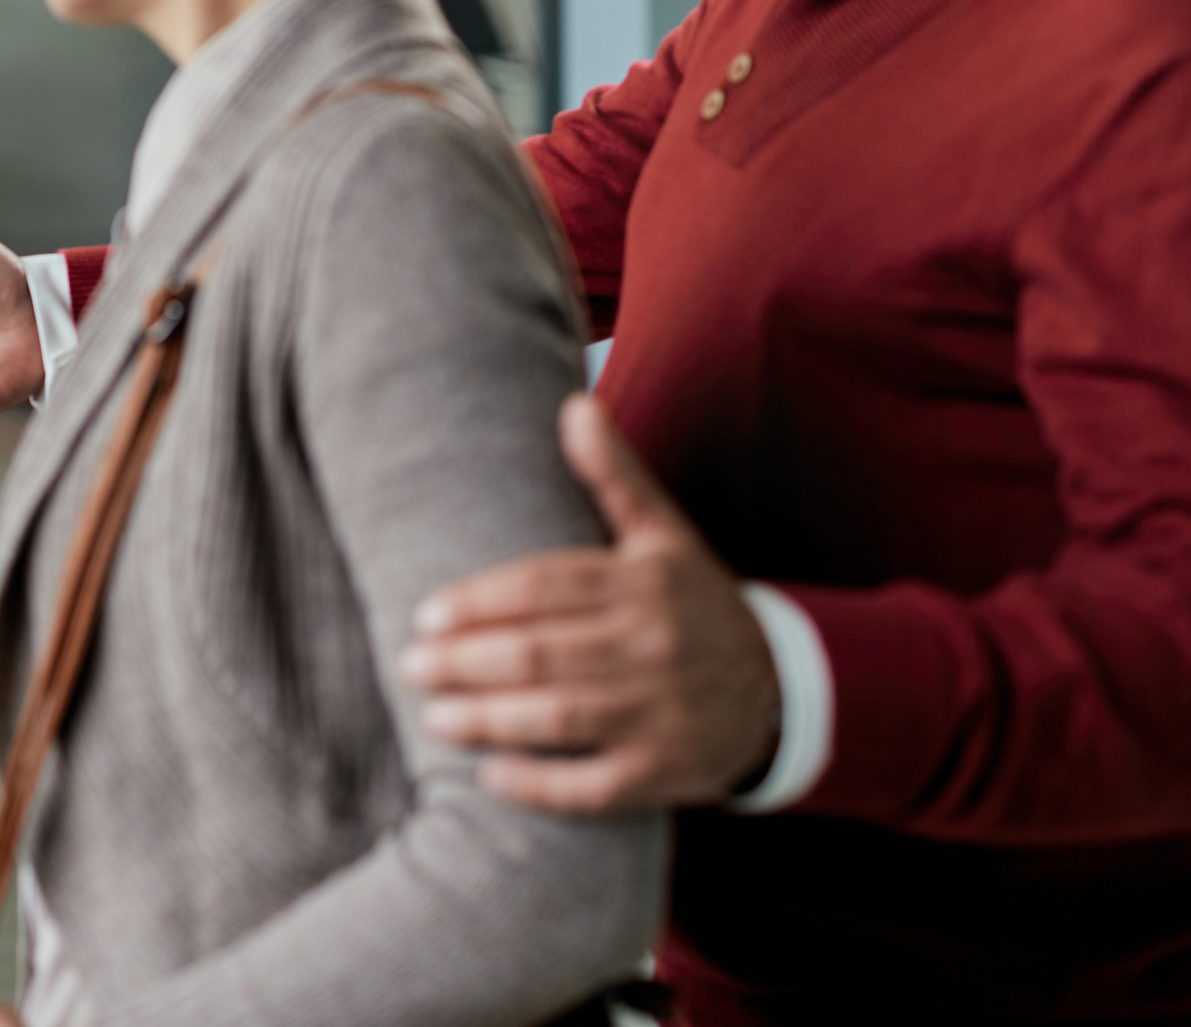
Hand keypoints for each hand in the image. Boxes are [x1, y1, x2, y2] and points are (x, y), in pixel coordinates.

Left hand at [402, 394, 781, 812]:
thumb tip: (575, 405)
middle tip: (411, 664)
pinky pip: (594, 786)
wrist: (780, 689)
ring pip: (559, 717)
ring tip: (432, 715)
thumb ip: (614, 475)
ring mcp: (660, 714)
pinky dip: (540, 784)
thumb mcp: (663, 535)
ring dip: (487, 718)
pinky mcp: (664, 772)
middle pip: (540, 653)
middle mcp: (652, 646)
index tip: (426, 612)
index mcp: (642, 583)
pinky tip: (489, 776)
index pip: (545, 587)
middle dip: (465, 661)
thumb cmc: (694, 604)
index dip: (480, 601)